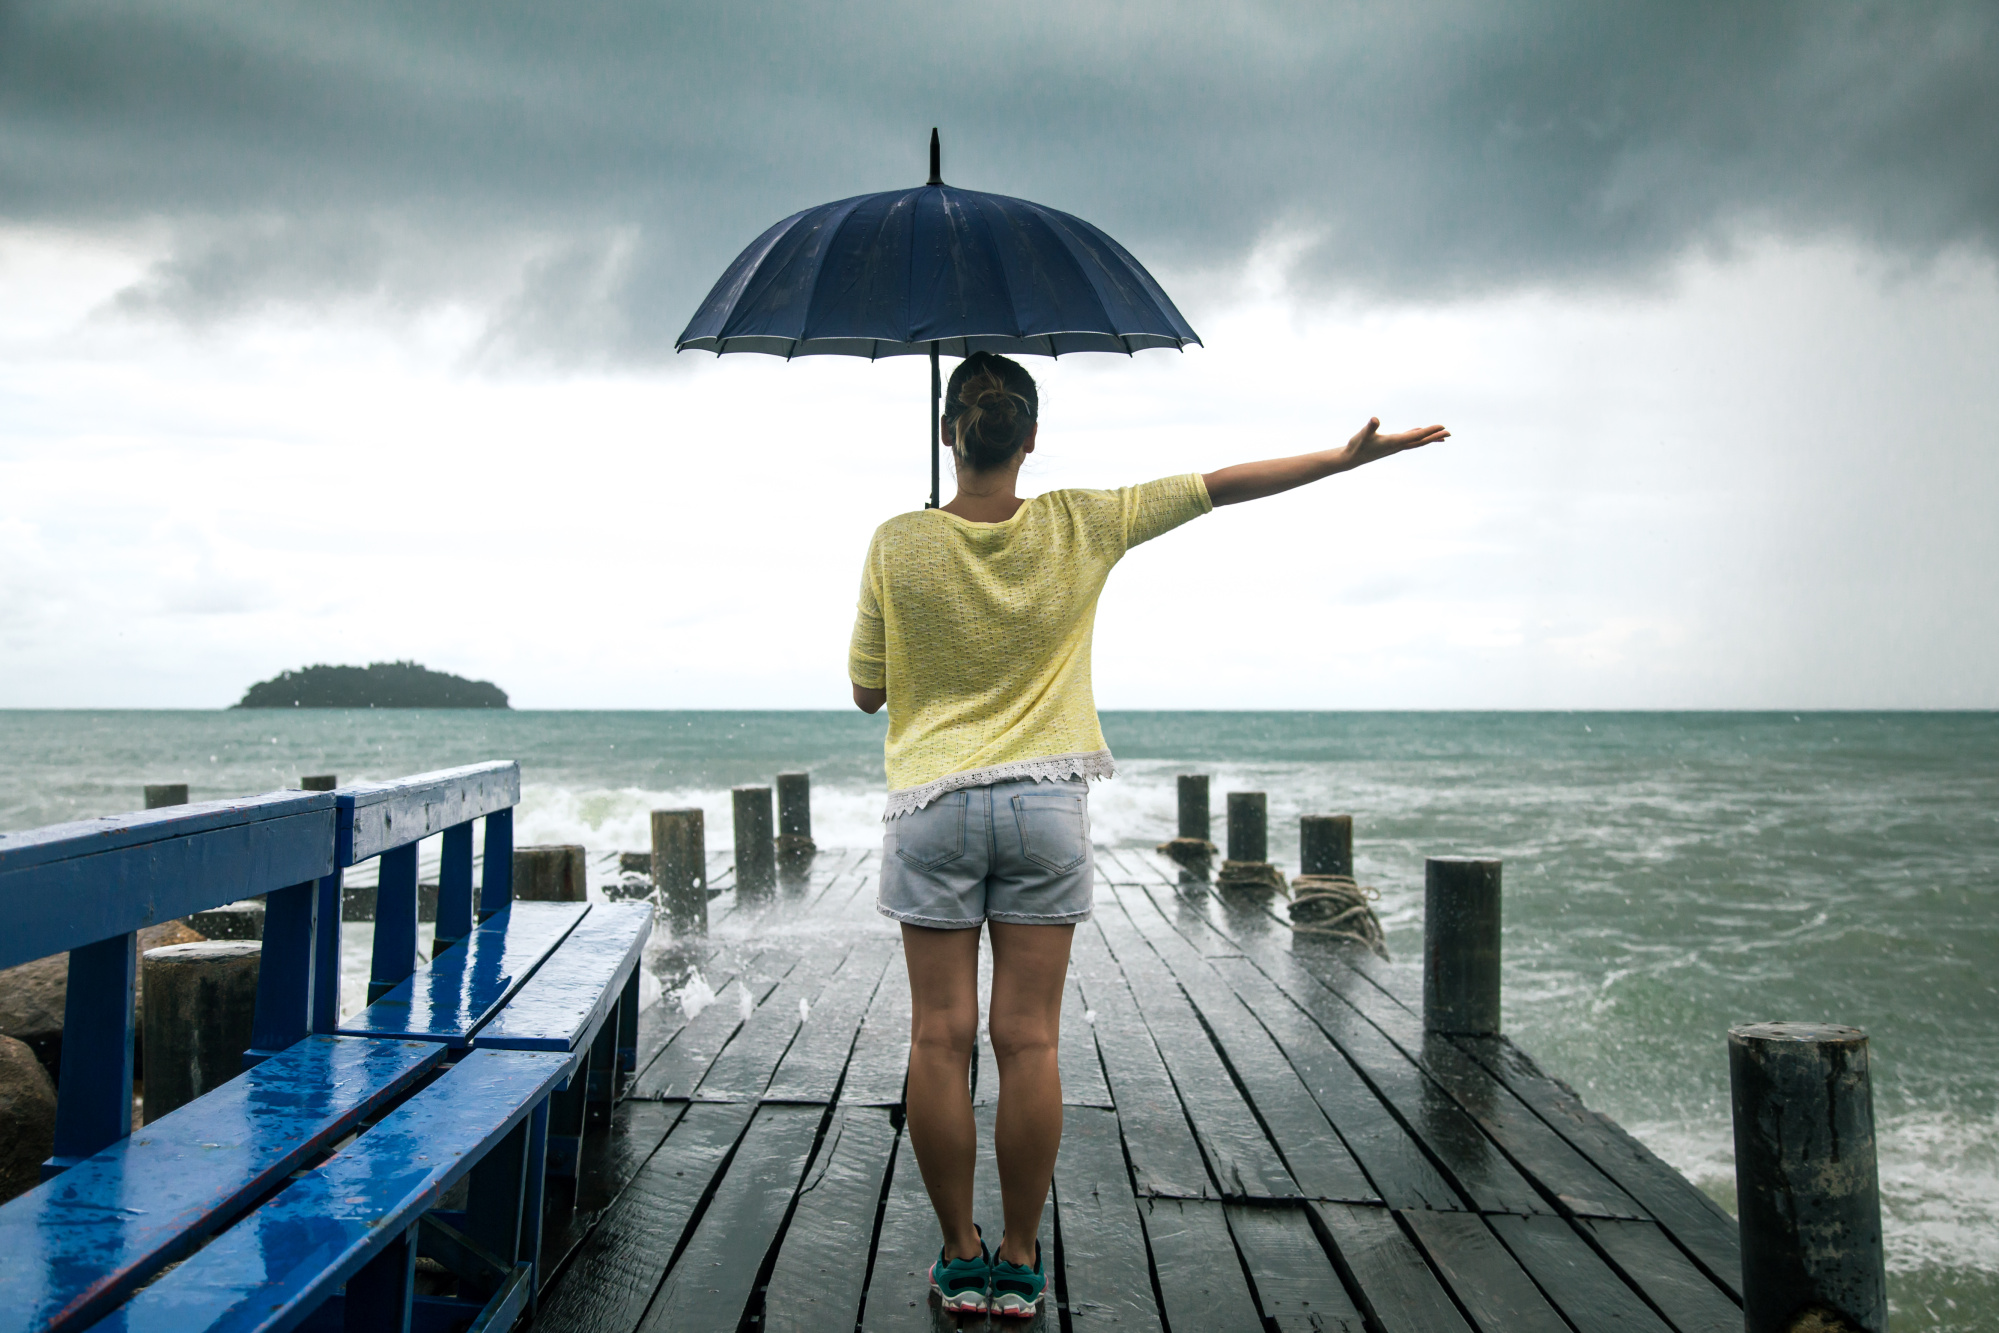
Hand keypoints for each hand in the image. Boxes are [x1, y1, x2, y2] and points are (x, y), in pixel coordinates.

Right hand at [1333, 418, 1449, 470]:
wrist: (1351, 459)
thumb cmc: (1356, 446)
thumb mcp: (1362, 435)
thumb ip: (1369, 428)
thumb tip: (1374, 420)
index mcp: (1394, 442)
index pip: (1416, 436)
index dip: (1429, 431)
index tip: (1442, 427)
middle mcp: (1397, 446)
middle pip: (1420, 441)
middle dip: (1435, 437)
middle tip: (1449, 433)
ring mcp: (1395, 446)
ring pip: (1416, 442)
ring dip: (1429, 438)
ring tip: (1442, 436)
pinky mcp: (1391, 445)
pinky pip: (1408, 440)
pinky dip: (1417, 435)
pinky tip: (1419, 431)